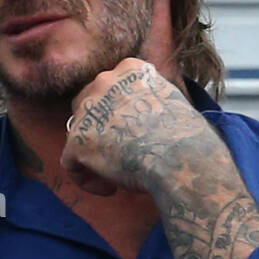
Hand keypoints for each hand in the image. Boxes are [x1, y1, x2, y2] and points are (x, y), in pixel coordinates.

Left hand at [60, 58, 215, 195]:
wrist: (181, 158)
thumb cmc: (187, 137)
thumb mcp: (174, 101)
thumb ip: (151, 98)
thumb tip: (149, 113)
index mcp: (130, 70)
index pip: (112, 88)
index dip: (117, 113)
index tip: (133, 133)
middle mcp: (104, 82)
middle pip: (88, 106)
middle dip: (100, 131)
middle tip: (120, 153)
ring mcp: (88, 110)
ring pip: (78, 134)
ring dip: (94, 154)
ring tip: (117, 175)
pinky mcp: (77, 140)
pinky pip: (70, 163)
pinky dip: (87, 179)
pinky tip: (110, 189)